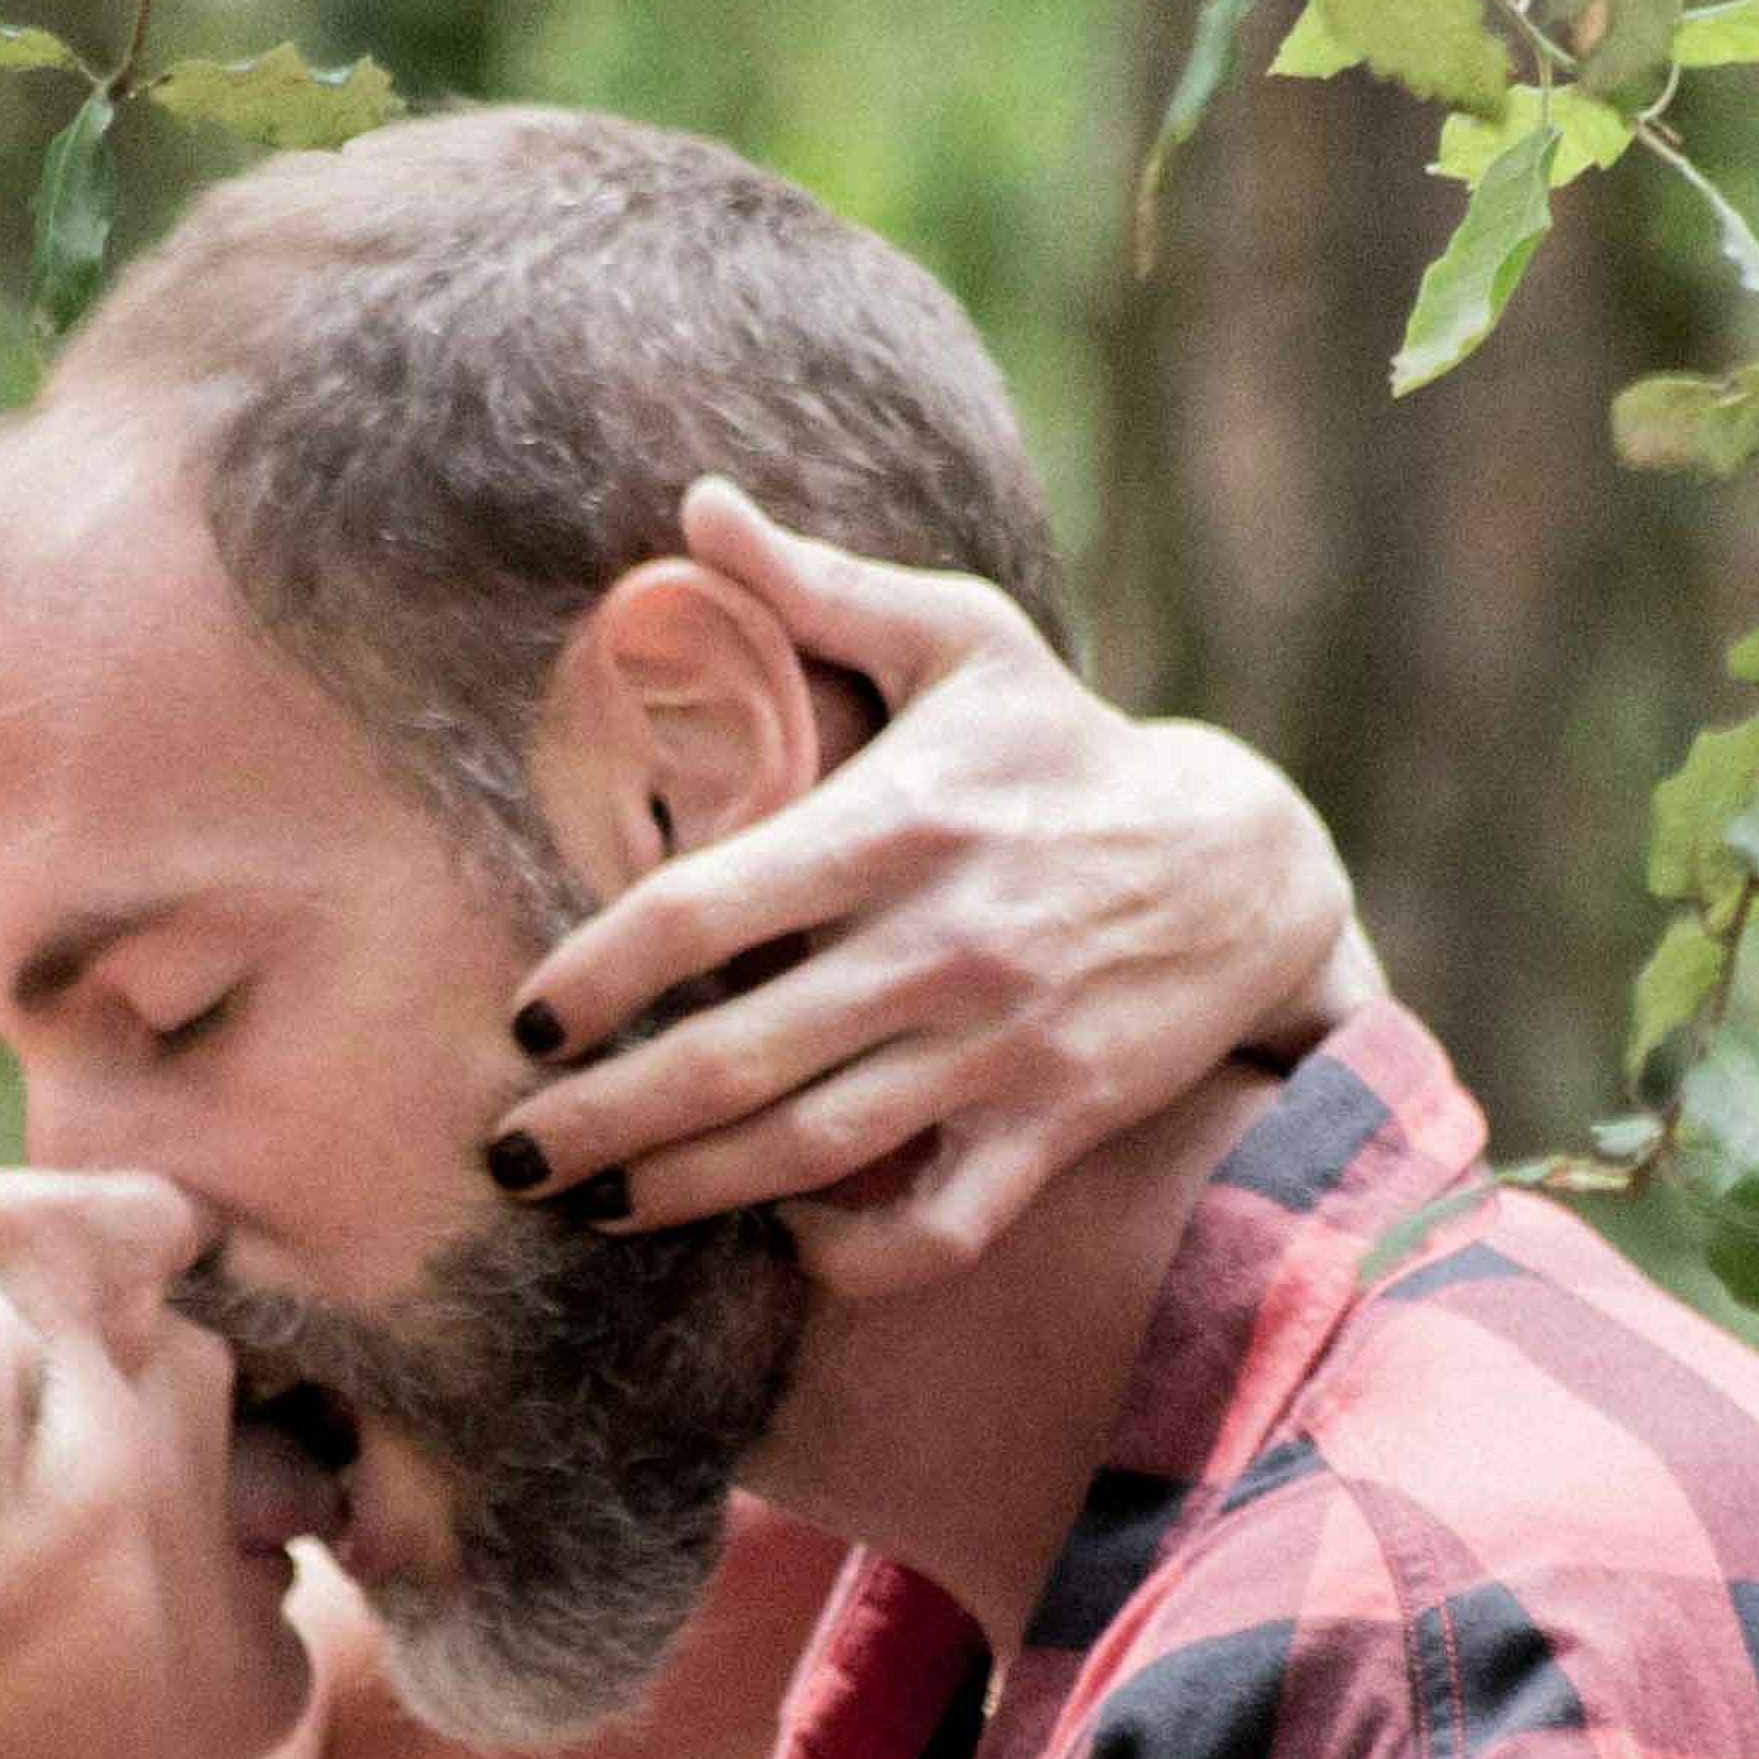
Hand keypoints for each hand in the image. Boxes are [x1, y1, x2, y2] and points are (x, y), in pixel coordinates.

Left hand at [487, 482, 1371, 1300]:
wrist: (1246, 865)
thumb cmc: (1067, 747)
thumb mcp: (963, 640)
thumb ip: (821, 586)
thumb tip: (696, 503)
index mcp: (897, 825)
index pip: (705, 911)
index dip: (597, 975)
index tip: (526, 1021)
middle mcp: (940, 945)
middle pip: (735, 1056)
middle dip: (606, 1119)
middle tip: (512, 1150)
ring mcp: (998, 1047)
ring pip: (815, 1152)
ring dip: (692, 1194)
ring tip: (599, 1207)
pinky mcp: (1052, 1126)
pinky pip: (939, 1228)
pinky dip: (855, 1256)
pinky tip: (784, 1240)